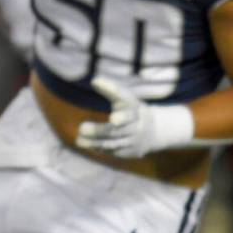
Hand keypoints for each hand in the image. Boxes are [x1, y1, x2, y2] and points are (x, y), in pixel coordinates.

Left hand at [76, 78, 192, 157]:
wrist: (153, 131)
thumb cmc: (130, 109)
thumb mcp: (124, 97)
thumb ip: (110, 90)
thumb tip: (94, 81)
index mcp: (135, 109)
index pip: (128, 110)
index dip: (122, 116)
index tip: (113, 119)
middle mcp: (136, 126)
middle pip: (116, 131)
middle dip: (98, 131)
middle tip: (82, 128)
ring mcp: (134, 140)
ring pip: (113, 144)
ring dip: (94, 142)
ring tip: (79, 139)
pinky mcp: (130, 152)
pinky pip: (113, 152)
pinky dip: (98, 148)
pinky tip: (85, 144)